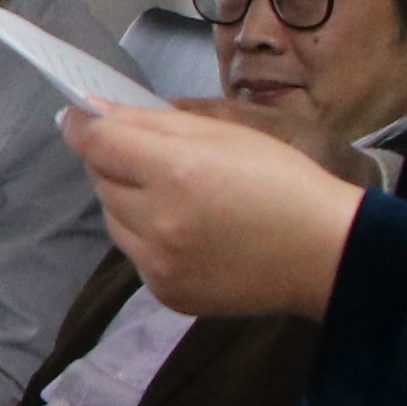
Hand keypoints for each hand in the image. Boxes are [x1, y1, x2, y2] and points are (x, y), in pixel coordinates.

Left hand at [67, 103, 365, 319]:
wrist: (326, 253)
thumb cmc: (284, 182)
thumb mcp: (228, 134)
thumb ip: (155, 122)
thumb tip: (97, 113)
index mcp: (176, 172)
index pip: (98, 143)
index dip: (84, 125)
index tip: (81, 115)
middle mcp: (159, 222)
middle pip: (102, 181)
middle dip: (116, 162)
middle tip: (150, 156)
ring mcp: (159, 264)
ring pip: (113, 219)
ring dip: (129, 201)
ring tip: (175, 195)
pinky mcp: (166, 293)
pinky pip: (135, 254)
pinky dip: (146, 237)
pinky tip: (186, 230)